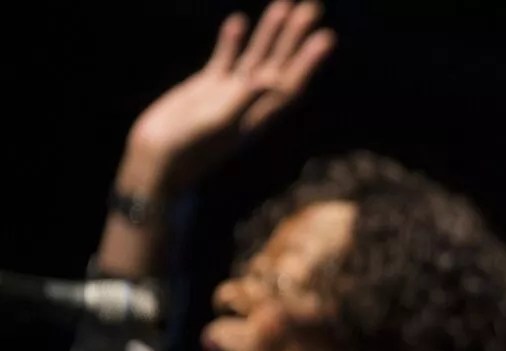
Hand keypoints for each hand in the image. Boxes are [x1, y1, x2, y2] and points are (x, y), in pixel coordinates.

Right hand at [124, 1, 334, 191]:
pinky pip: (225, 58)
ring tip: (285, 4)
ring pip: (256, 56)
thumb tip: (267, 82)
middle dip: (296, 36)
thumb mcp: (215, 125)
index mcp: (258, 114)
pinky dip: (232, 40)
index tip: (326, 36)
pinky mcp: (207, 87)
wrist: (158, 159)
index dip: (310, 60)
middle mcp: (250, 102)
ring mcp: (230, 93)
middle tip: (313, 7)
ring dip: (271, 32)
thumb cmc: (187, 149)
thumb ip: (241, 102)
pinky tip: (239, 20)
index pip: (291, 81)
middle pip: (280, 63)